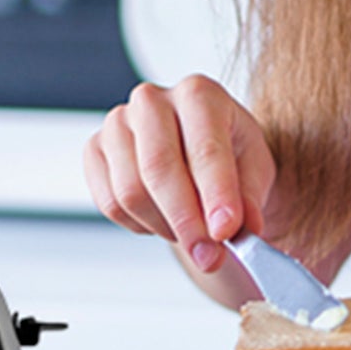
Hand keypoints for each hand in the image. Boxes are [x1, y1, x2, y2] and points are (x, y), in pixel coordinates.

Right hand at [83, 76, 277, 275]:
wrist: (201, 155)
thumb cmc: (231, 157)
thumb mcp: (256, 172)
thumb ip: (249, 199)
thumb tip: (239, 229)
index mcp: (199, 93)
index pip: (205, 148)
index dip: (216, 194)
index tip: (225, 232)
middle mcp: (152, 100)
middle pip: (159, 168)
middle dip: (186, 221)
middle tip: (208, 256)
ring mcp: (117, 123)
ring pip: (131, 191)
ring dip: (165, 226)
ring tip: (191, 232)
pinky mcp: (94, 150)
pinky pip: (110, 203)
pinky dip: (140, 224)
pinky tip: (162, 219)